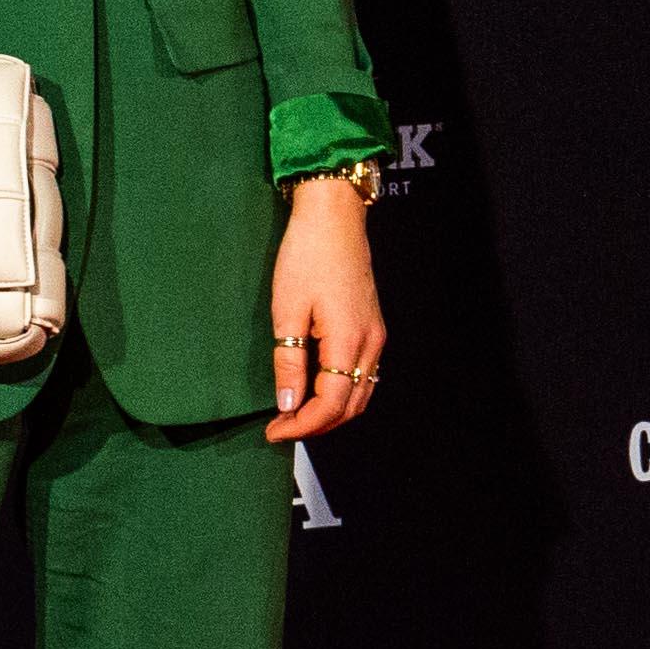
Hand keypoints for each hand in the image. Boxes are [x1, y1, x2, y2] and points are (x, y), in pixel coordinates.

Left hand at [265, 178, 383, 440]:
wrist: (335, 218)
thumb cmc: (307, 255)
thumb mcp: (287, 310)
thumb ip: (289, 361)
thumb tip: (287, 403)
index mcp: (348, 341)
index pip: (330, 404)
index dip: (302, 425)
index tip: (273, 431)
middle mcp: (370, 344)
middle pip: (350, 406)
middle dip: (317, 425)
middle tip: (281, 427)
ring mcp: (375, 336)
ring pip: (360, 394)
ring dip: (330, 412)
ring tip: (295, 413)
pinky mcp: (373, 327)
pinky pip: (363, 376)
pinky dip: (342, 393)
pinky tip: (316, 389)